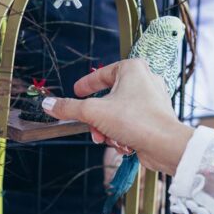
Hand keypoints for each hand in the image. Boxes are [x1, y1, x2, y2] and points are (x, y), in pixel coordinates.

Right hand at [42, 59, 193, 175]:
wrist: (164, 144)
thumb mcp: (93, 112)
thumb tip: (48, 104)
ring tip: (108, 139)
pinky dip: (122, 134)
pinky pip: (129, 123)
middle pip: (108, 98)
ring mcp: (151, 100)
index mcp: (132, 69)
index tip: (76, 91)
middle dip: (97, 118)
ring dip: (107, 129)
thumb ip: (68, 107)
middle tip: (92, 128)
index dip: (86, 84)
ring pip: (117, 113)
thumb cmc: (134, 120)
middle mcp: (144, 80)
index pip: (102, 74)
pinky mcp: (154, 118)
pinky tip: (123, 144)